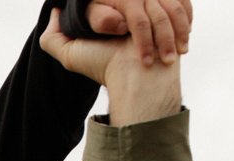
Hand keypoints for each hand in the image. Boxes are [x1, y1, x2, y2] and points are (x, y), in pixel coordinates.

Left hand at [42, 8, 181, 124]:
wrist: (139, 80)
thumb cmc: (104, 68)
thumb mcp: (71, 55)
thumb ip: (52, 38)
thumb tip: (55, 10)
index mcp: (108, 8)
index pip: (106, 8)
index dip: (111, 21)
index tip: (118, 36)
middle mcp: (131, 3)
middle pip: (137, 2)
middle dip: (143, 33)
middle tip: (142, 56)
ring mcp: (154, 3)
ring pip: (160, 6)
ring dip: (162, 35)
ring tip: (158, 56)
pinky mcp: (176, 6)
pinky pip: (181, 3)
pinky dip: (180, 24)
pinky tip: (173, 45)